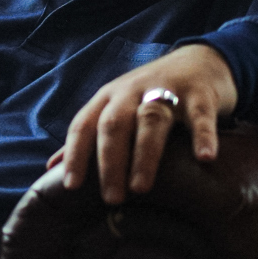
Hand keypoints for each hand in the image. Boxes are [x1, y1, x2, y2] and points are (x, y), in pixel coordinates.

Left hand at [51, 44, 236, 204]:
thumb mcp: (117, 108)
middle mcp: (132, 91)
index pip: (83, 124)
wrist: (200, 60)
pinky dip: (202, 136)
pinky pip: (200, 115)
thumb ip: (88, 137)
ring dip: (144, 154)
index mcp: (109, 97)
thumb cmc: (151, 93)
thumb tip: (52, 168)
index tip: (70, 186)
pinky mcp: (199, 93)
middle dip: (109, 161)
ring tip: (140, 188)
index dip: (75, 154)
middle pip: (114, 124)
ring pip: (150, 119)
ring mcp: (167, 89)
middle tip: (111, 198)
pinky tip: (205, 159)